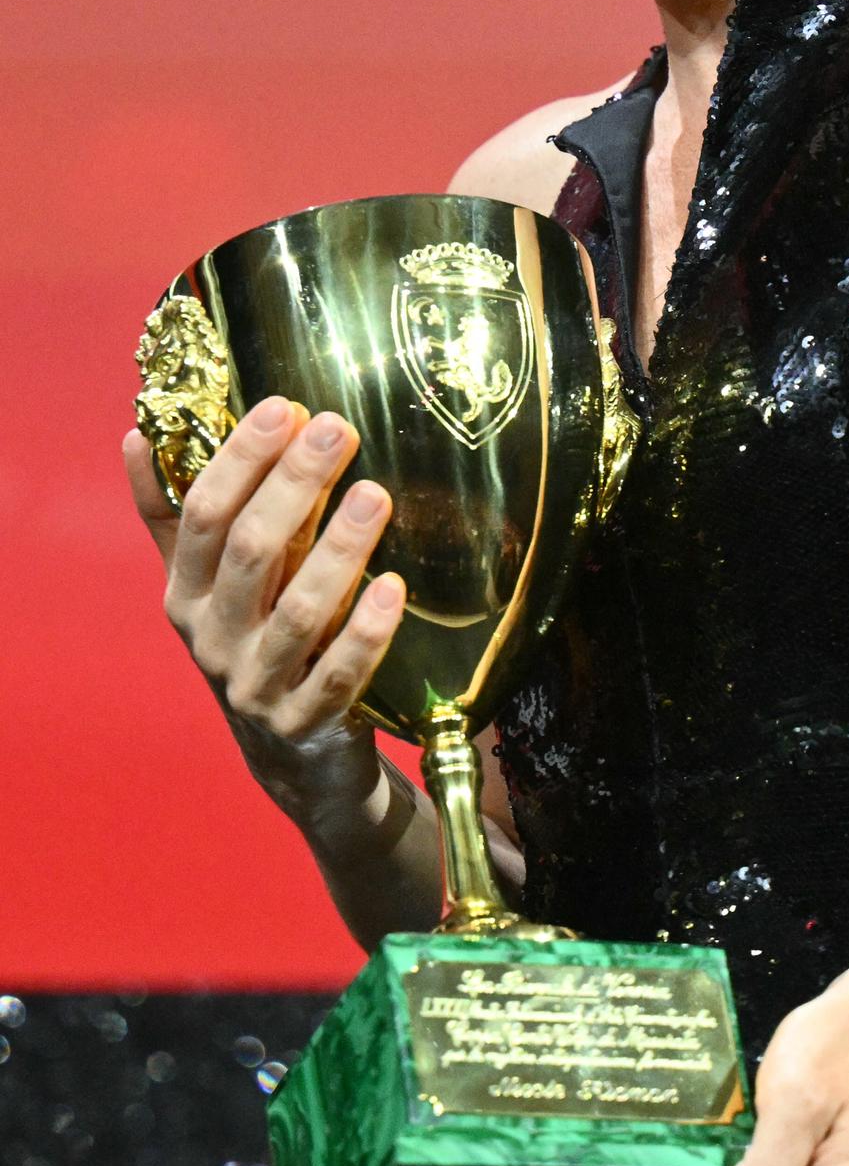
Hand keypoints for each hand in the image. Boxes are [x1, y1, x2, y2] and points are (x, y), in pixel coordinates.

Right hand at [123, 396, 405, 831]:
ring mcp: (257, 685)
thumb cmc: (254, 642)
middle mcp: (212, 638)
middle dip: (294, 485)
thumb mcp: (208, 584)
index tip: (284, 407)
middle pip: (249, 551)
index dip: (240, 459)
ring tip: (376, 494)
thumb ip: (175, 515)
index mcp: (185, 593)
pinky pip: (338, 675)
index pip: (203, 515)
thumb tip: (138, 436)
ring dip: (338, 548)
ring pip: (298, 611)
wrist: (292, 757)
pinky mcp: (305, 723)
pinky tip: (393, 587)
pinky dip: (365, 632)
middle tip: (337, 429)